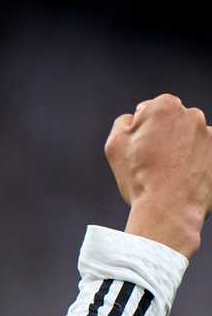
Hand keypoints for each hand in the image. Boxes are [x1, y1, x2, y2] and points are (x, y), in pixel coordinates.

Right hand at [105, 93, 211, 257]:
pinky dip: (197, 163)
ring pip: (190, 138)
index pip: (149, 109)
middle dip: (164, 136)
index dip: (141, 130)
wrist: (169, 209)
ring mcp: (210, 136)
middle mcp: (192, 115)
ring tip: (169, 173)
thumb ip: (123, 122)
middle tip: (153, 162)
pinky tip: (185, 178)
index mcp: (164, 106)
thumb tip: (134, 118)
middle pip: (173, 121)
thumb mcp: (114, 144)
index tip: (140, 149)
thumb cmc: (139, 176)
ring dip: (182, 149)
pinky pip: (205, 154)